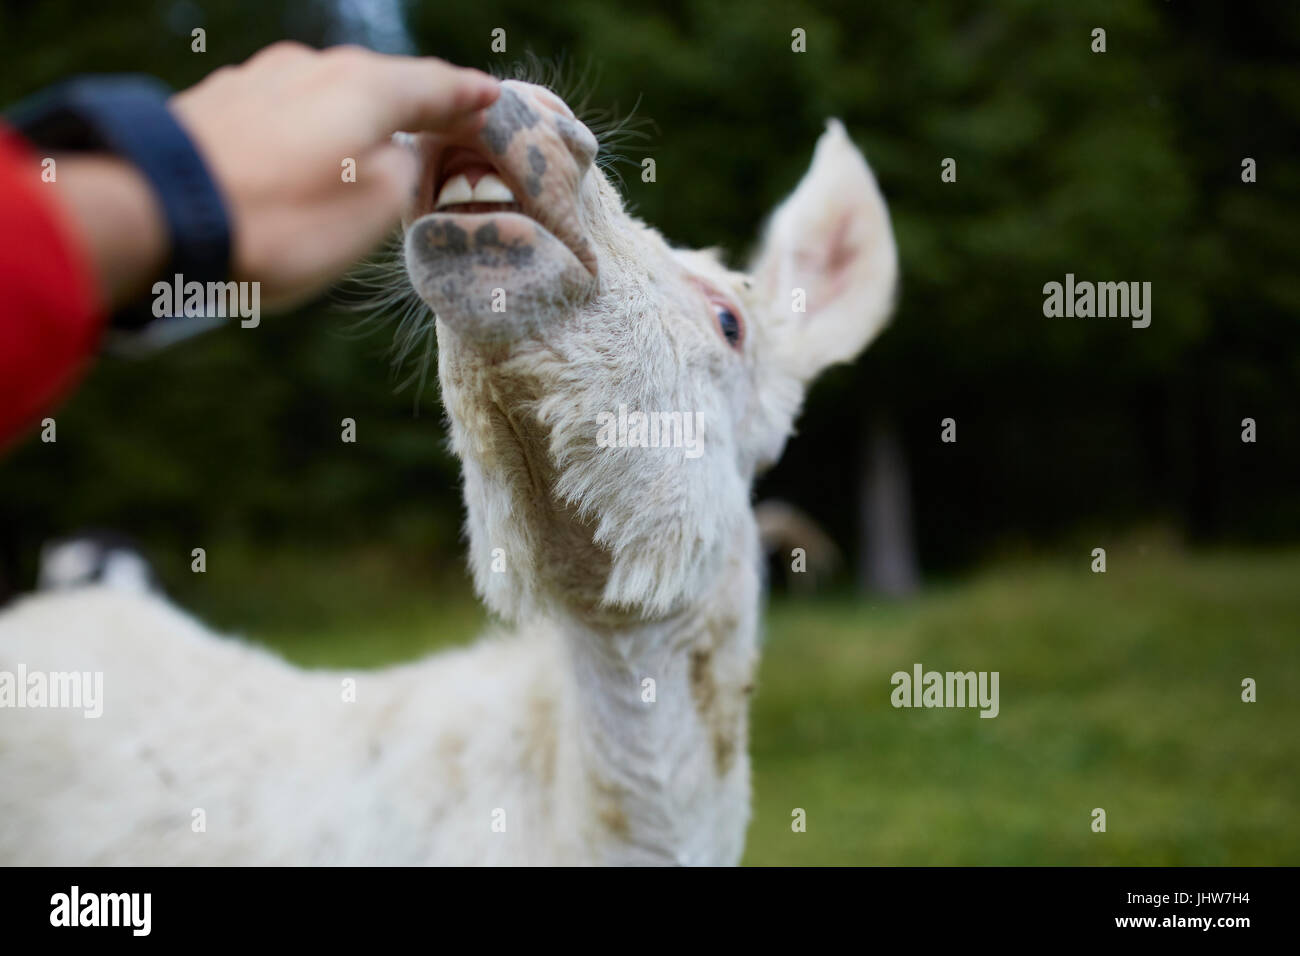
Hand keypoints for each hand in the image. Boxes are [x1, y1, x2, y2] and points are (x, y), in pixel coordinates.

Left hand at [168, 42, 499, 308]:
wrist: (157, 216)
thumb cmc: (281, 224)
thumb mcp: (372, 212)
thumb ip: (403, 175)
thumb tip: (395, 156)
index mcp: (364, 87)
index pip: (435, 85)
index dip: (468, 97)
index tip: (491, 100)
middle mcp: (313, 67)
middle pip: (379, 82)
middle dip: (412, 103)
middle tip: (441, 121)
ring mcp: (259, 79)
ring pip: (327, 94)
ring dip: (355, 118)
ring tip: (370, 147)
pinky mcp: (218, 104)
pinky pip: (285, 112)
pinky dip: (309, 130)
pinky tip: (305, 155)